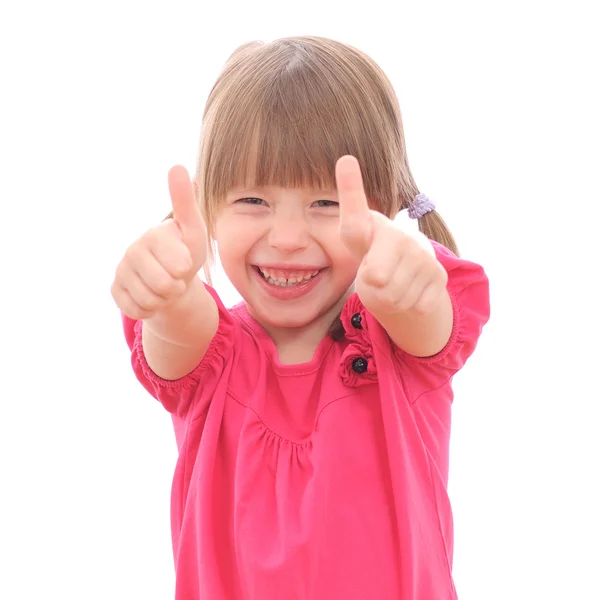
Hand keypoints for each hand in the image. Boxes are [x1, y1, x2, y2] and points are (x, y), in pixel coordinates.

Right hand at [111, 165, 206, 319]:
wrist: (173, 278)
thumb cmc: (185, 251)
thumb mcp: (193, 229)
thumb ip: (185, 202)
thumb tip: (177, 166)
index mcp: (152, 235)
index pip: (178, 266)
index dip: (185, 269)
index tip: (183, 261)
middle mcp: (132, 251)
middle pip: (163, 286)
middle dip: (176, 287)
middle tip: (175, 276)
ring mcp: (121, 271)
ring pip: (150, 301)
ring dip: (164, 300)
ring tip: (165, 286)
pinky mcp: (115, 291)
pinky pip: (136, 311)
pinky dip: (149, 310)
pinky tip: (151, 296)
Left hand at [336, 155, 447, 315]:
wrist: (408, 273)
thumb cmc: (374, 258)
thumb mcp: (357, 248)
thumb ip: (358, 245)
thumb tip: (361, 213)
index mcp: (372, 228)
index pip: (355, 211)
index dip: (350, 186)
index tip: (345, 160)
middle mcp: (400, 237)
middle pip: (376, 279)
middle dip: (372, 287)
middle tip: (377, 276)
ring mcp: (423, 255)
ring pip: (395, 297)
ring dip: (389, 299)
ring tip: (392, 282)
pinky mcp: (439, 276)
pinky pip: (415, 305)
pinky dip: (408, 306)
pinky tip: (410, 289)